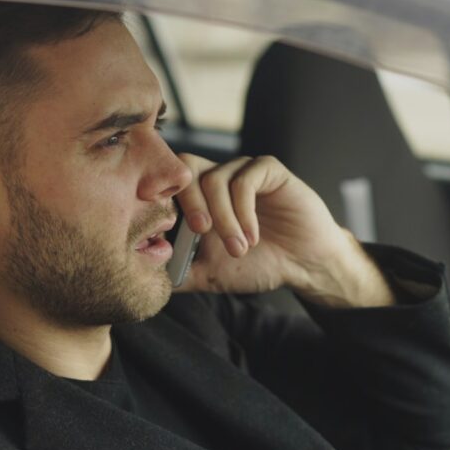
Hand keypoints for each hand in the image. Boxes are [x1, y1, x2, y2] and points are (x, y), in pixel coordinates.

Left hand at [173, 154, 394, 307]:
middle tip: (202, 233)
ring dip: (225, 218)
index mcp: (201, 197)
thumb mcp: (211, 275)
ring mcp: (243, 171)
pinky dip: (244, 212)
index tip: (163, 230)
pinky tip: (253, 236)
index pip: (169, 183)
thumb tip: (145, 280)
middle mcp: (220, 178)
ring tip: (240, 248)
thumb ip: (180, 274)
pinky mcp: (269, 170)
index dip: (164, 201)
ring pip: (216, 180)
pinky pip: (245, 180)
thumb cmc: (260, 265)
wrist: (304, 265)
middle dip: (190, 203)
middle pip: (186, 168)